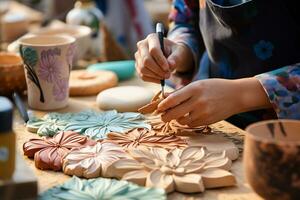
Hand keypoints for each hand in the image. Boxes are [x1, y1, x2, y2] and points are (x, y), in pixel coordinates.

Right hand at [135, 33, 193, 83]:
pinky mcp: (138, 66)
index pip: (153, 50)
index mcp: (152, 38)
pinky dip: (152, 79)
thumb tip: (170, 65)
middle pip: (146, 60)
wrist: (169, 55)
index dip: (160, 60)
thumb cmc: (174, 51)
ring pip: (143, 69)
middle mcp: (142, 45)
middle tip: (168, 75)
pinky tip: (160, 79)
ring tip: (165, 76)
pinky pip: (142, 76)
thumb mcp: (178, 52)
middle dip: (158, 70)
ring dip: (155, 75)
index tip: (168, 68)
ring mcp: (138, 56)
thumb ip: (175, 57)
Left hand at [157, 78, 271, 126]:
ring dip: (177, 119)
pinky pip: (191, 125)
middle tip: (162, 117)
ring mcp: (203, 113)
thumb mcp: (198, 84)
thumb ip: (181, 92)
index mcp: (194, 89)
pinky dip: (187, 122)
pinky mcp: (207, 121)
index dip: (162, 105)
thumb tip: (164, 97)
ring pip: (182, 121)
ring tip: (177, 115)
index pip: (172, 99)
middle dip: (165, 117)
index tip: (159, 108)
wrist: (236, 95)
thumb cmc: (215, 87)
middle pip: (174, 113)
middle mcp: (198, 101)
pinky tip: (189, 117)